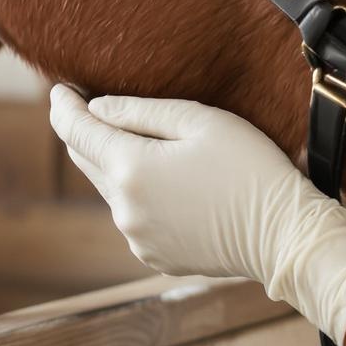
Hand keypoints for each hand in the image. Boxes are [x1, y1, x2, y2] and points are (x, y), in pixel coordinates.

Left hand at [49, 87, 345, 345]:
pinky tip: (178, 187)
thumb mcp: (201, 121)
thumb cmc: (251, 168)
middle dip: (89, 133)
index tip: (60, 88)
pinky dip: (143, 196)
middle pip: (88, 160)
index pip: (75, 131)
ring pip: (113, 190)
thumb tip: (96, 108)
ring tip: (156, 148)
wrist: (284, 236)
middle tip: (99, 107)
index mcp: (130, 169)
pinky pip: (135, 216)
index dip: (63, 106)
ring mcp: (136, 237)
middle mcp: (123, 209)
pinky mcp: (153, 256)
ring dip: (122, 166)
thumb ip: (140, 111)